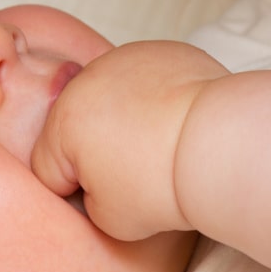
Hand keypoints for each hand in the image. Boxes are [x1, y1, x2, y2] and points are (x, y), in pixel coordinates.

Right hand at [30, 41, 226, 240]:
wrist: (223, 145)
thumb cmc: (163, 184)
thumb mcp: (110, 220)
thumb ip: (89, 202)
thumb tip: (99, 183)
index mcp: (63, 122)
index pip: (47, 169)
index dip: (74, 194)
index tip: (108, 201)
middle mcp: (86, 81)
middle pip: (75, 128)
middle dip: (95, 152)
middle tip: (133, 177)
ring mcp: (125, 59)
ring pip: (108, 100)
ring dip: (122, 122)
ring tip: (157, 149)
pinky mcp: (161, 51)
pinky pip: (144, 81)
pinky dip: (153, 101)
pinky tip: (175, 124)